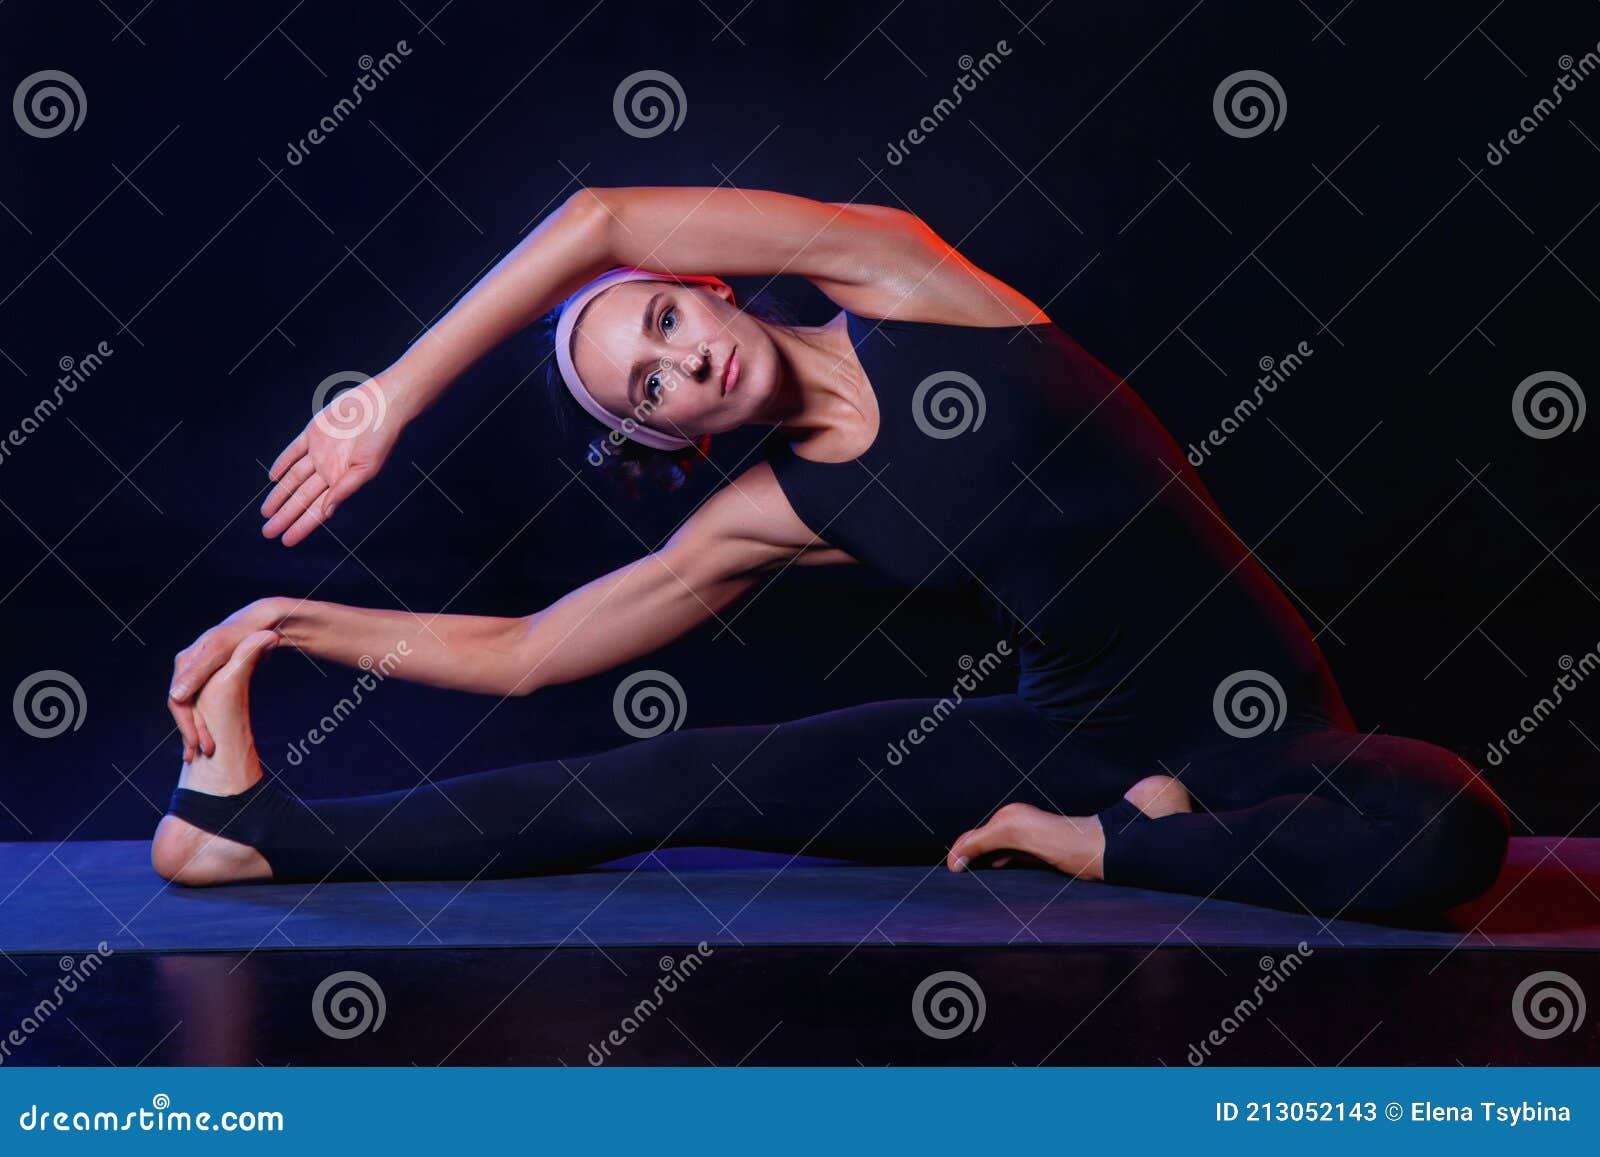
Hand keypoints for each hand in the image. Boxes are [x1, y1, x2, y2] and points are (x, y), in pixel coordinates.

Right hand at [168, 599, 284, 759]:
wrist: (266, 622)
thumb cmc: (245, 634)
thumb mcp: (221, 653)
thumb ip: (200, 673)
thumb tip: (176, 697)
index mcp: (185, 662)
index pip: (179, 702)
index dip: (188, 726)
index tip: (199, 746)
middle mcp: (188, 668)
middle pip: (185, 707)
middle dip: (191, 733)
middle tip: (198, 756)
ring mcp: (201, 673)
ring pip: (195, 707)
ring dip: (198, 730)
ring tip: (202, 753)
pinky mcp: (214, 677)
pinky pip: (206, 703)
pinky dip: (208, 720)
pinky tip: (213, 737)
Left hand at [262, 376, 403, 545]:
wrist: (381, 405)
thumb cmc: (380, 438)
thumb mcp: (365, 469)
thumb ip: (344, 489)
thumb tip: (327, 512)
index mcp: (342, 481)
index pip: (317, 510)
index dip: (301, 526)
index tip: (287, 541)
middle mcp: (329, 470)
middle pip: (301, 498)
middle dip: (285, 516)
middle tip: (268, 533)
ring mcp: (320, 452)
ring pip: (293, 479)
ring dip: (279, 495)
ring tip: (266, 513)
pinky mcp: (314, 433)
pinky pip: (293, 451)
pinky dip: (282, 463)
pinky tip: (273, 478)